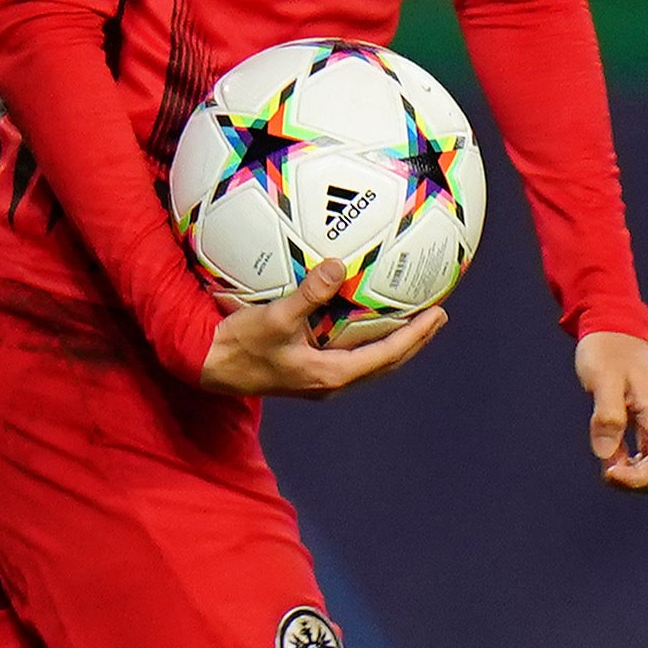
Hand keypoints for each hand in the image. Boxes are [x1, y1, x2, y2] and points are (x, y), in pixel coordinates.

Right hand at [197, 254, 445, 401]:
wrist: (207, 368)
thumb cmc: (238, 347)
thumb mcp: (274, 318)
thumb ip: (308, 293)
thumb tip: (338, 266)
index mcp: (330, 374)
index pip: (387, 354)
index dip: (416, 335)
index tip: (439, 315)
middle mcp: (329, 382)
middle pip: (385, 363)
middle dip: (413, 341)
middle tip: (436, 317)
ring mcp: (317, 380)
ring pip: (368, 364)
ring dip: (393, 344)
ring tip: (409, 322)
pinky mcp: (304, 373)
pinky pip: (348, 357)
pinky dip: (366, 342)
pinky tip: (361, 323)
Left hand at [577, 329, 647, 492]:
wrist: (614, 330)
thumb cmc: (606, 351)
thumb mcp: (602, 380)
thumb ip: (606, 415)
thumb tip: (605, 454)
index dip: (638, 479)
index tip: (607, 471)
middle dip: (635, 482)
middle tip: (604, 469)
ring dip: (631, 474)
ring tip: (605, 459)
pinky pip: (646, 456)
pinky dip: (628, 463)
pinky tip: (609, 453)